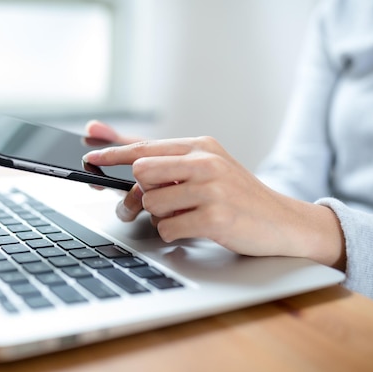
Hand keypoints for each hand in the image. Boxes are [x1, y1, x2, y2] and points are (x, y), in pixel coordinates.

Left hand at [83, 136, 345, 267]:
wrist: (283, 222)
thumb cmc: (237, 196)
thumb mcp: (205, 168)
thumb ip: (163, 159)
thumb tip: (108, 138)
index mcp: (200, 146)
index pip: (145, 146)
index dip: (112, 153)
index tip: (89, 158)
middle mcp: (205, 161)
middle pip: (142, 173)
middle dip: (144, 193)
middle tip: (160, 202)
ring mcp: (211, 189)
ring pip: (152, 203)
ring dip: (163, 216)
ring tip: (190, 214)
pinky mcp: (215, 217)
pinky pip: (167, 228)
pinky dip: (175, 233)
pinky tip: (197, 228)